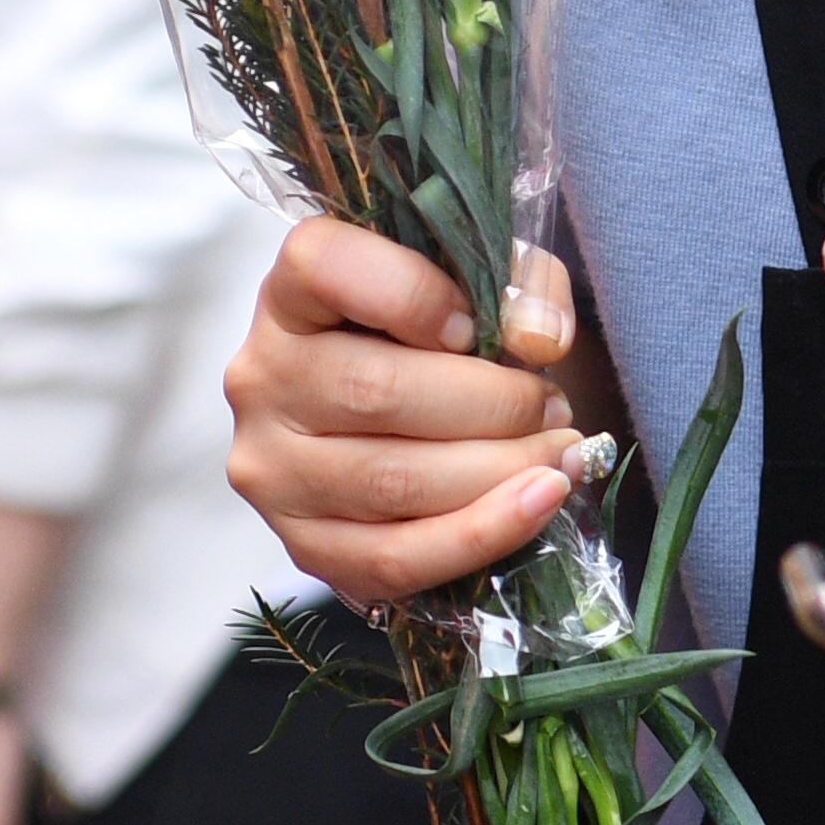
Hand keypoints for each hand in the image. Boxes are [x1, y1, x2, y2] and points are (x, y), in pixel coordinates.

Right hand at [223, 216, 583, 608]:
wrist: (406, 425)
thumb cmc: (441, 339)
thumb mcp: (480, 281)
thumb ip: (519, 284)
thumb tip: (538, 339)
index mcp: (290, 293)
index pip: (324, 267)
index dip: (413, 295)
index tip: (478, 326)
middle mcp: (262, 378)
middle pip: (377, 393)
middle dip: (493, 405)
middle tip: (554, 406)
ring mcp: (272, 468)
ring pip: (393, 482)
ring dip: (501, 472)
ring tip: (562, 455)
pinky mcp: (302, 545)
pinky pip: (394, 557)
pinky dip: (482, 535)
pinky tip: (539, 505)